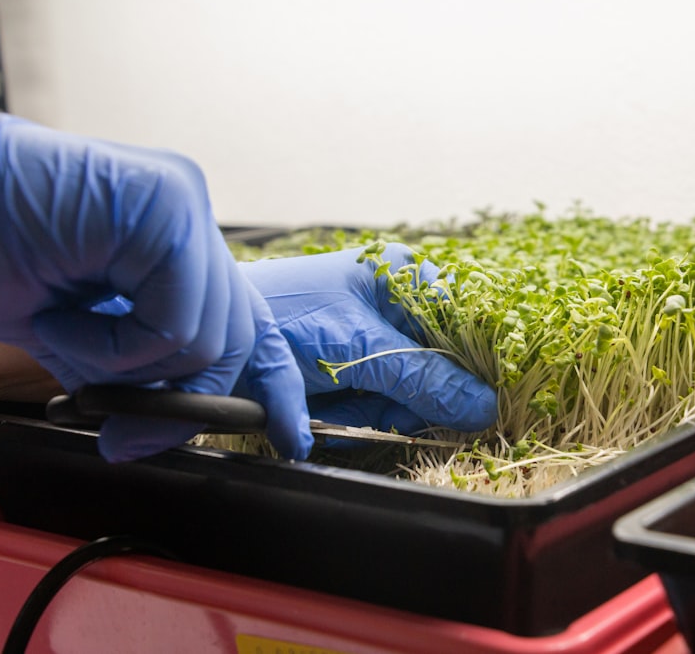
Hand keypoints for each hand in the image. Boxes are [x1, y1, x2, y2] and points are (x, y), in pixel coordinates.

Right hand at [0, 109, 311, 460]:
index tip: (291, 436)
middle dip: (184, 401)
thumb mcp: (80, 333)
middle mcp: (190, 214)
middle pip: (235, 337)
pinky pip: (174, 326)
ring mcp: (183, 205)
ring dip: (123, 366)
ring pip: (207, 340)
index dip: (274, 382)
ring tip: (60, 329)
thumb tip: (157, 433)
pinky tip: (60, 316)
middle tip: (123, 435)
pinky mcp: (165, 209)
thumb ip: (137, 369)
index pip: (247, 317)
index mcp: (177, 237)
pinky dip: (111, 347)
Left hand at [238, 245, 497, 438]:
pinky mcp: (353, 373)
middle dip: (408, 397)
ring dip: (374, 412)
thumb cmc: (283, 321)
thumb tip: (486, 407)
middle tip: (371, 399)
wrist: (209, 347)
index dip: (469, 367)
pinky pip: (378, 408)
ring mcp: (373, 341)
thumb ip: (424, 379)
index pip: (464, 324)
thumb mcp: (359, 348)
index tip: (474, 403)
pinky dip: (354, 419)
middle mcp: (396, 305)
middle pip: (439, 368)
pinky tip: (324, 411)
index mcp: (404, 275)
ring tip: (333, 401)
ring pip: (409, 396)